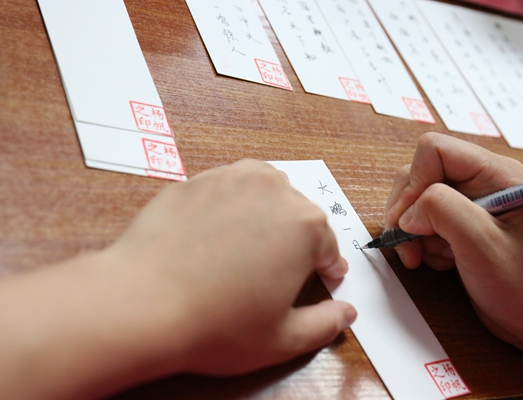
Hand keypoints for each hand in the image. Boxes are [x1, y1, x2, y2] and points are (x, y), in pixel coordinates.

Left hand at [104, 159, 355, 375]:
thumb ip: (326, 324)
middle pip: (299, 216)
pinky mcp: (196, 179)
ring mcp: (232, 178)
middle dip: (295, 243)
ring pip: (265, 194)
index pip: (330, 248)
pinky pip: (227, 190)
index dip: (325, 270)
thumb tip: (346, 312)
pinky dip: (229, 208)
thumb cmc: (216, 323)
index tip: (318, 281)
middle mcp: (274, 190)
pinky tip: (214, 237)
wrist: (143, 302)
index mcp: (306, 225)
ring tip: (247, 249)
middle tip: (274, 273)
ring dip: (266, 216)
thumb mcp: (282, 339)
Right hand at [384, 132, 522, 344]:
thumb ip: (441, 210)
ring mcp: (468, 202)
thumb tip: (408, 211)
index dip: (414, 182)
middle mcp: (480, 181)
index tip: (410, 220)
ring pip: (415, 199)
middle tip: (409, 244)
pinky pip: (421, 220)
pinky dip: (421, 242)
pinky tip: (441, 260)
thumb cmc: (521, 283)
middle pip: (418, 173)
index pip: (434, 150)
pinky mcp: (458, 222)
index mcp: (495, 173)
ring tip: (428, 256)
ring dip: (413, 231)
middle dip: (407, 211)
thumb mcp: (480, 242)